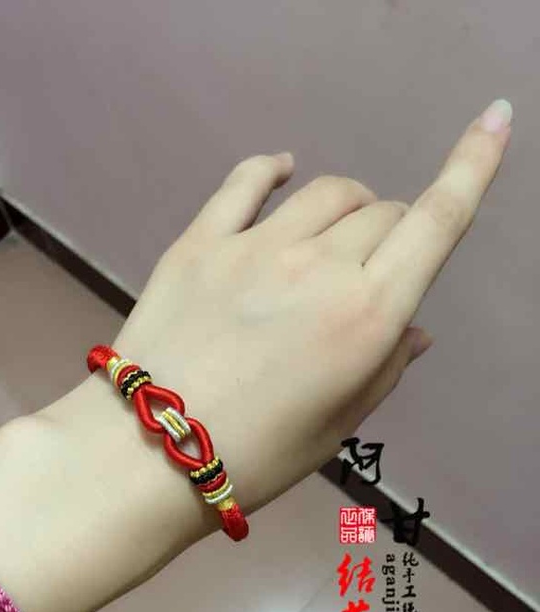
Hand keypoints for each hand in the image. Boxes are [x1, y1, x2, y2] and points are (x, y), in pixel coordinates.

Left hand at [111, 100, 511, 517]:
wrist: (148, 454)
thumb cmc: (256, 457)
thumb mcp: (337, 426)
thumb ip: (383, 369)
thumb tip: (413, 328)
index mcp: (366, 316)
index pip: (436, 224)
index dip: (474, 167)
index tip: (497, 122)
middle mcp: (320, 266)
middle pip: (382, 213)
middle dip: (391, 232)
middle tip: (368, 271)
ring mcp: (255, 246)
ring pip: (326, 192)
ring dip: (346, 206)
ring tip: (333, 236)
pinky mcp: (201, 241)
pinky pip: (246, 182)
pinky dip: (273, 170)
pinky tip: (281, 169)